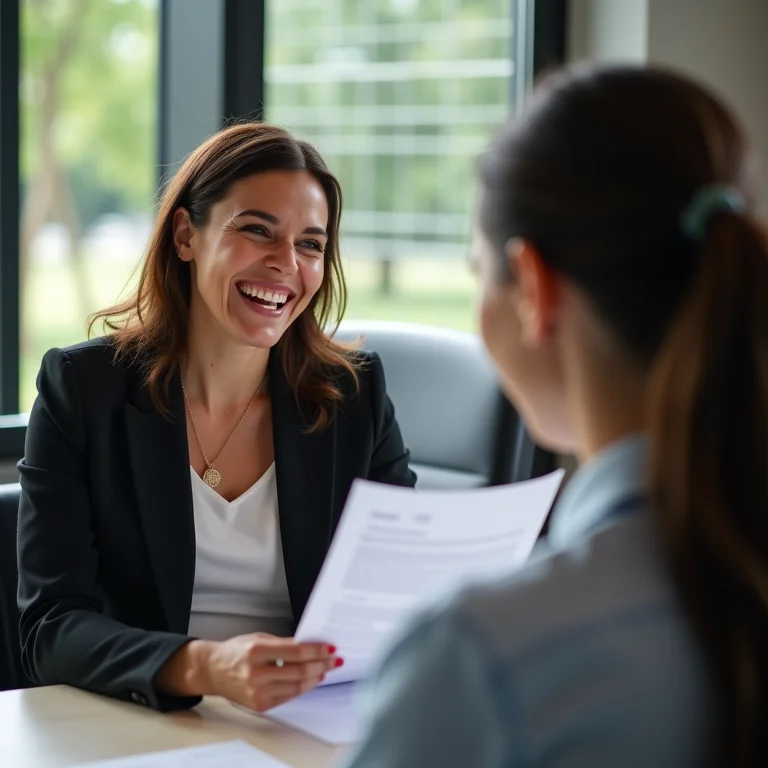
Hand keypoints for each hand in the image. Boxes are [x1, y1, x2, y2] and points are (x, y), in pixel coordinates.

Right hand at [198, 633, 341, 710]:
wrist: (213, 671)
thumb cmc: (235, 652)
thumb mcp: (259, 638)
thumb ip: (284, 643)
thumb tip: (310, 646)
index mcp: (257, 651)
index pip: (297, 652)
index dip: (318, 651)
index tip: (331, 648)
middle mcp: (257, 673)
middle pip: (300, 671)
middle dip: (322, 665)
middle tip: (335, 660)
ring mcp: (258, 692)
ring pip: (297, 687)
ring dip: (316, 678)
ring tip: (326, 670)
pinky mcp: (260, 705)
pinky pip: (288, 696)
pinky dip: (303, 688)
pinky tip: (311, 680)